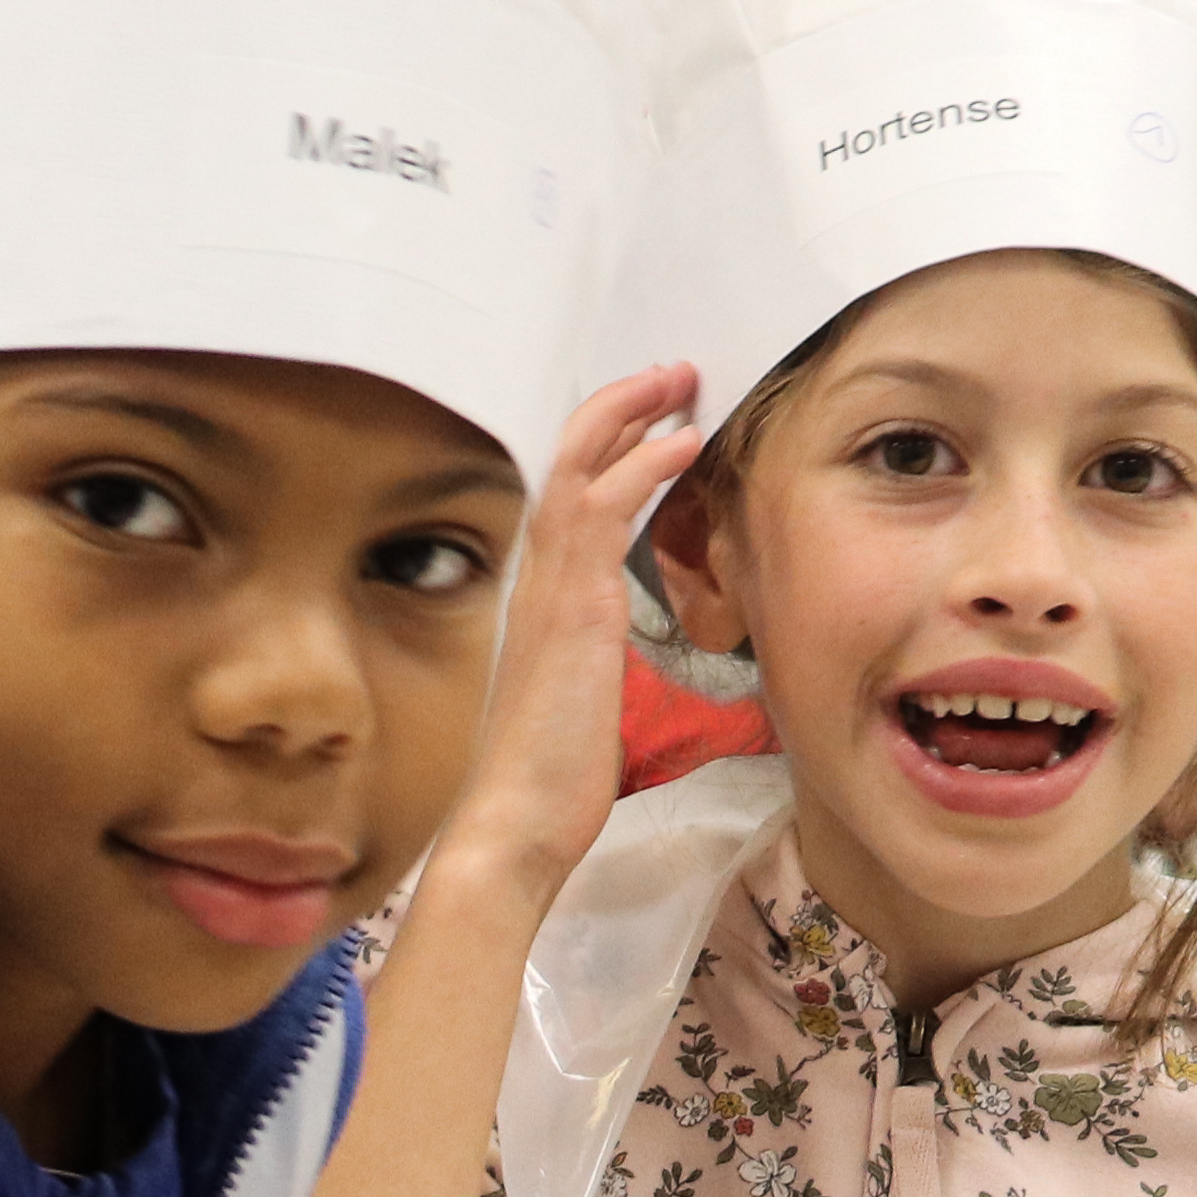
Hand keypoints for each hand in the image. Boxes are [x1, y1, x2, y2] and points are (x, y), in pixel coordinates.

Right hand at [442, 362, 699, 910]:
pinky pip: (605, 512)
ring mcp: (551, 588)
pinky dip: (643, 466)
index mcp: (540, 597)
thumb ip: (591, 656)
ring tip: (681, 382)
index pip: (566, 493)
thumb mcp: (579, 699)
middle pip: (568, 460)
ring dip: (633, 416)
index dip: (606, 446)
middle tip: (672, 374)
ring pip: (581, 467)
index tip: (653, 418)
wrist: (514, 821)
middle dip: (621, 407)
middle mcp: (537, 579)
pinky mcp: (575, 608)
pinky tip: (682, 443)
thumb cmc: (547, 777)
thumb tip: (612, 648)